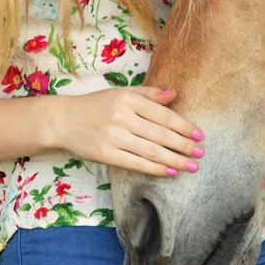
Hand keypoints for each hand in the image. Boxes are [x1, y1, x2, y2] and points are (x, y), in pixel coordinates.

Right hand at [54, 86, 204, 178]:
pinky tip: (170, 171)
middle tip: (201, 153)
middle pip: (160, 134)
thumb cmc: (97, 105)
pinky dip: (155, 168)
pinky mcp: (105, 154)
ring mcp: (113, 137)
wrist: (63, 120)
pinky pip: (135, 163)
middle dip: (184, 145)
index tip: (199, 135)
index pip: (163, 115)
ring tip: (191, 165)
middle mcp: (122, 117)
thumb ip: (149, 94)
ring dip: (174, 160)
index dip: (184, 126)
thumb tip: (174, 94)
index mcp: (129, 99)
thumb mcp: (122, 93)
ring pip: (151, 151)